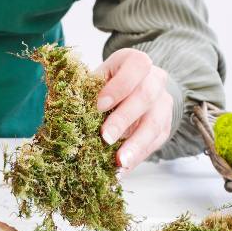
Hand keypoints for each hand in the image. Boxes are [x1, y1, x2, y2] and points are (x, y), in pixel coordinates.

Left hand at [95, 49, 172, 172]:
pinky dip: (138, 156)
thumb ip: (86, 91)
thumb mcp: (97, 80)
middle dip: (124, 118)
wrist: (133, 91)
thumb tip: (66, 113)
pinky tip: (124, 168)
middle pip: (145, 96)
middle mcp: (155, 79)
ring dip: (136, 144)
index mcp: (135, 62)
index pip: (136, 66)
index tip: (99, 106)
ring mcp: (163, 103)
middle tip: (105, 137)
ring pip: (154, 123)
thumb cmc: (107, 85)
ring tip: (120, 162)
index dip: (119, 86)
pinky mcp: (165, 126)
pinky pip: (155, 142)